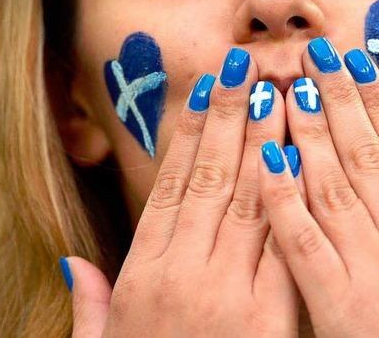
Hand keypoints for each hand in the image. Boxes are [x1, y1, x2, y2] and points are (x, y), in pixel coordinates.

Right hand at [63, 48, 299, 336]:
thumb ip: (91, 307)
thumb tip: (73, 263)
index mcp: (143, 279)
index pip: (171, 186)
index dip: (189, 134)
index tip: (206, 91)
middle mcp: (182, 276)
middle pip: (211, 180)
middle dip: (230, 118)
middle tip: (245, 66)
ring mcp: (228, 295)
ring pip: (250, 201)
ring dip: (265, 142)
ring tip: (279, 91)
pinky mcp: (270, 318)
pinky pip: (285, 245)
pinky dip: (295, 197)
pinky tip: (306, 157)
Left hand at [258, 38, 378, 336]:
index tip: (358, 65)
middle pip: (366, 154)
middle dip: (337, 98)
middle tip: (313, 52)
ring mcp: (372, 272)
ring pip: (333, 185)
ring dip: (306, 132)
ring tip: (286, 86)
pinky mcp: (338, 308)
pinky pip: (303, 243)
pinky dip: (284, 198)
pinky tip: (265, 160)